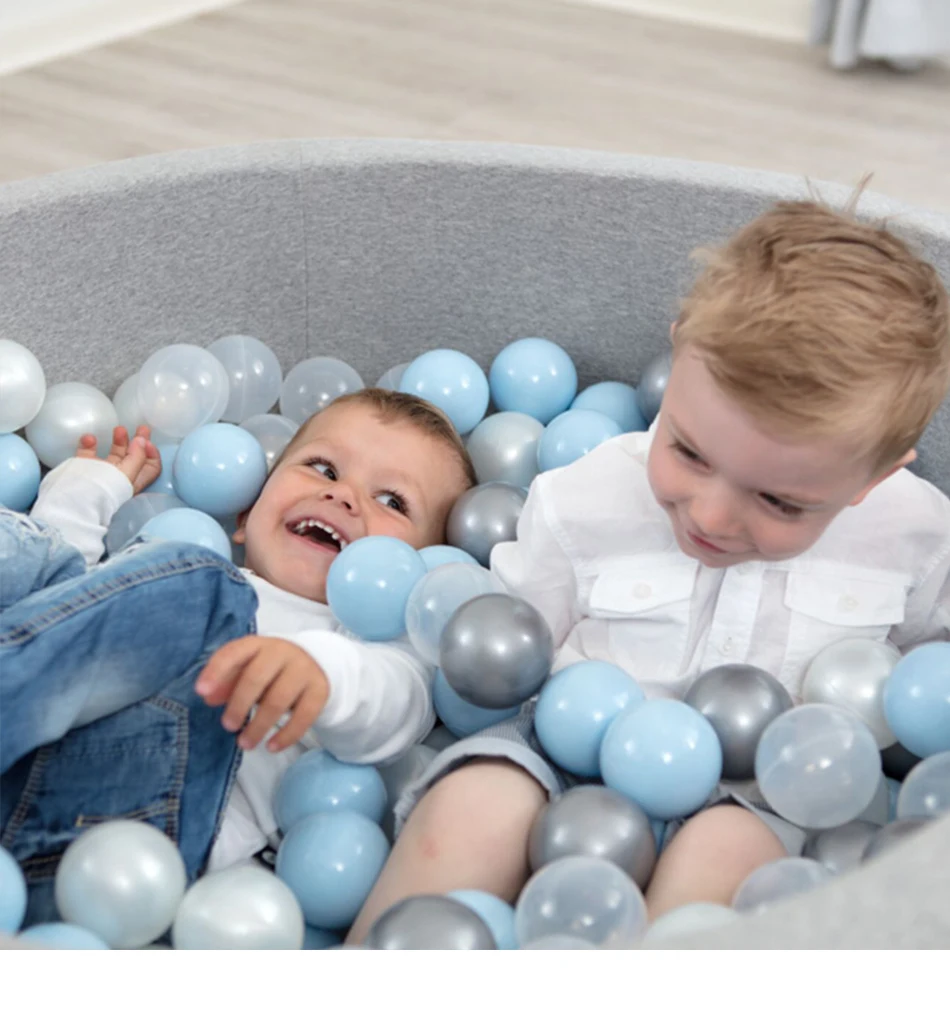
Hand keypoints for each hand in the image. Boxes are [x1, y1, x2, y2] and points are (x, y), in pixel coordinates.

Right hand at [76, 425, 161, 493]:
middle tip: (142, 428)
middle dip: (139, 441)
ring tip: (119, 429)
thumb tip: (142, 440)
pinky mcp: (84, 468)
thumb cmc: (107, 486)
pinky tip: (90, 439)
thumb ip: (137, 456)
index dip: (153, 454)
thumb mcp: (129, 472)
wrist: (76, 496)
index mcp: (134, 480)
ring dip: (119, 440)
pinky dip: (88, 444)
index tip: (147, 442)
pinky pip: (87, 453)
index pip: (151, 468)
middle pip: (133, 457)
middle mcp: (120, 477)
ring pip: (114, 454)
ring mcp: (102, 472)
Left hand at [196, 636, 330, 752]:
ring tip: (245, 744)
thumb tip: (208, 697)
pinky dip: (287, 735)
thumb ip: (226, 681)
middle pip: (256, 677)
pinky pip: (304, 715)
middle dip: (239, 704)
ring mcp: (303, 670)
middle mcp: (282, 652)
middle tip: (227, 726)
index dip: (216, 671)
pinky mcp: (320, 689)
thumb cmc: (269, 669)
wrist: (314, 663)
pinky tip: (272, 747)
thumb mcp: (246, 669)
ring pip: (279, 699)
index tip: (201, 692)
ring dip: (259, 726)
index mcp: (258, 644)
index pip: (234, 652)